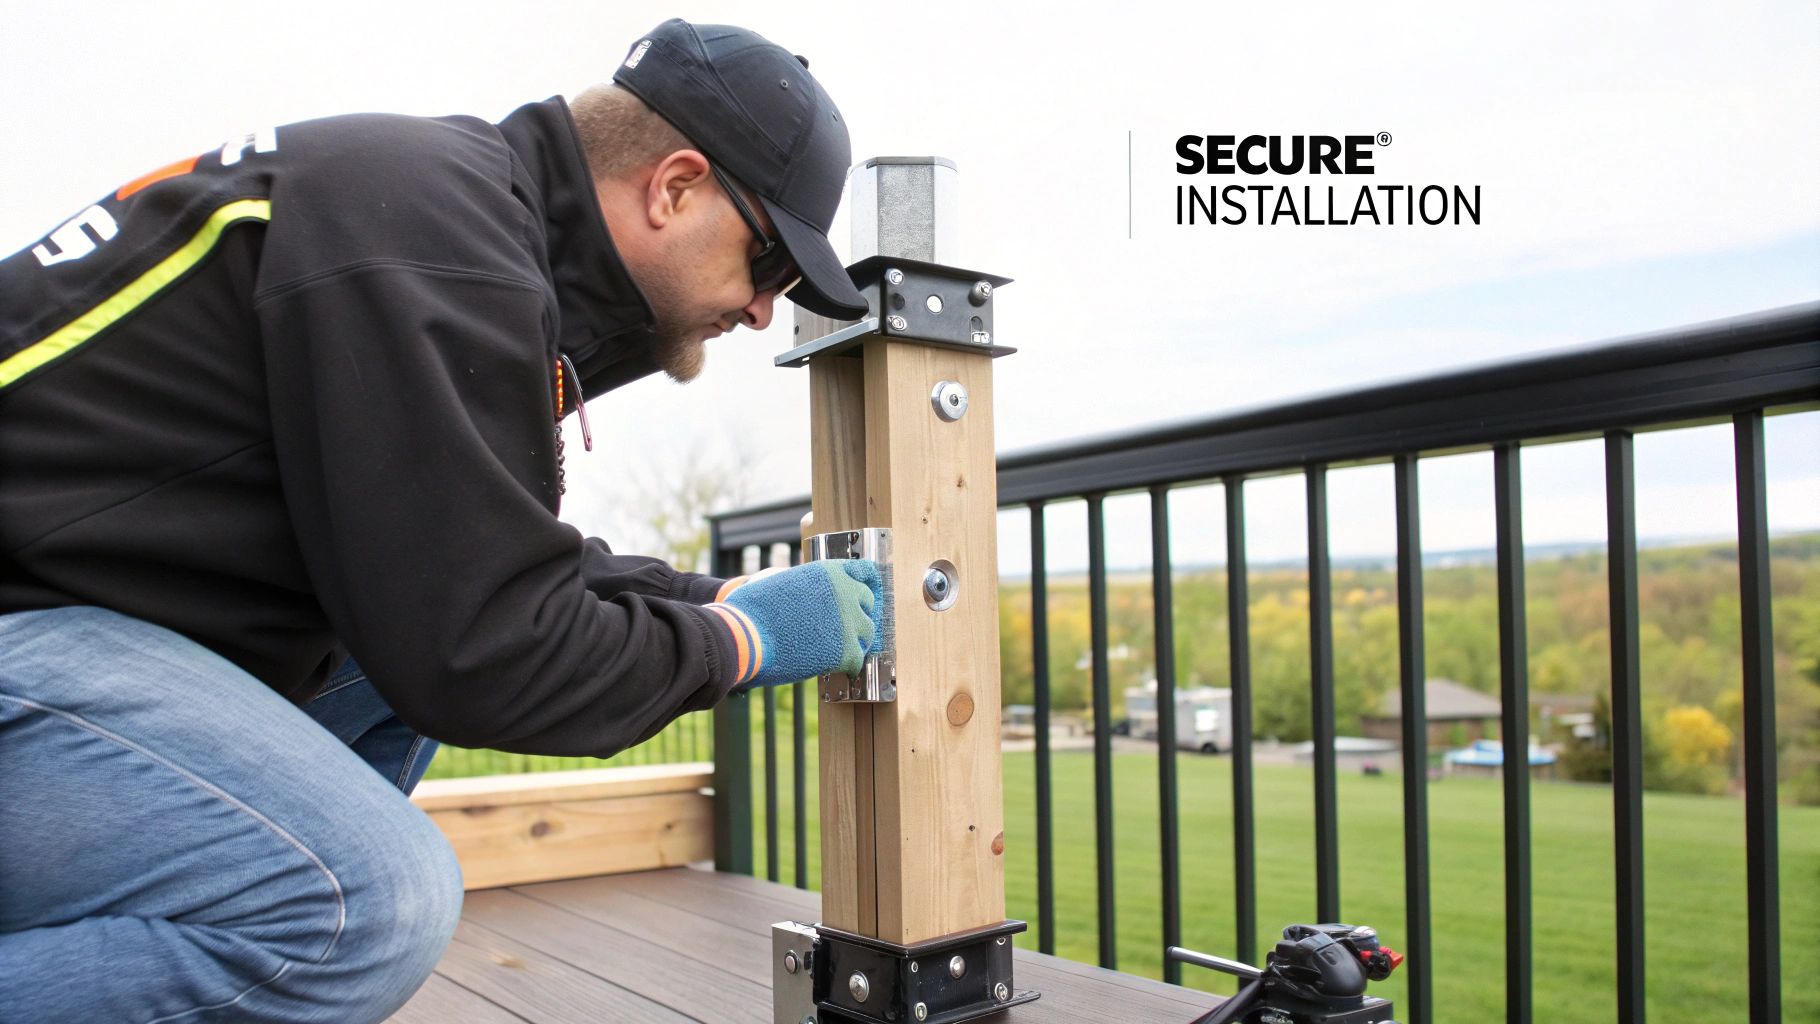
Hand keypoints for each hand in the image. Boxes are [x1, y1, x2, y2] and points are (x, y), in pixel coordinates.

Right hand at [710, 560, 882, 687]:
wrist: (743, 636)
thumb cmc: (751, 610)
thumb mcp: (781, 582)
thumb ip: (805, 586)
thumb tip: (810, 597)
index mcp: (829, 572)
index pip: (864, 572)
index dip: (863, 585)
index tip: (861, 596)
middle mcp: (844, 592)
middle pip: (868, 604)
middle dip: (858, 615)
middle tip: (847, 628)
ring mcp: (848, 622)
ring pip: (866, 634)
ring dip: (855, 641)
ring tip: (842, 650)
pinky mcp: (844, 651)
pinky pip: (857, 660)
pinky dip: (849, 666)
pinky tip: (840, 669)